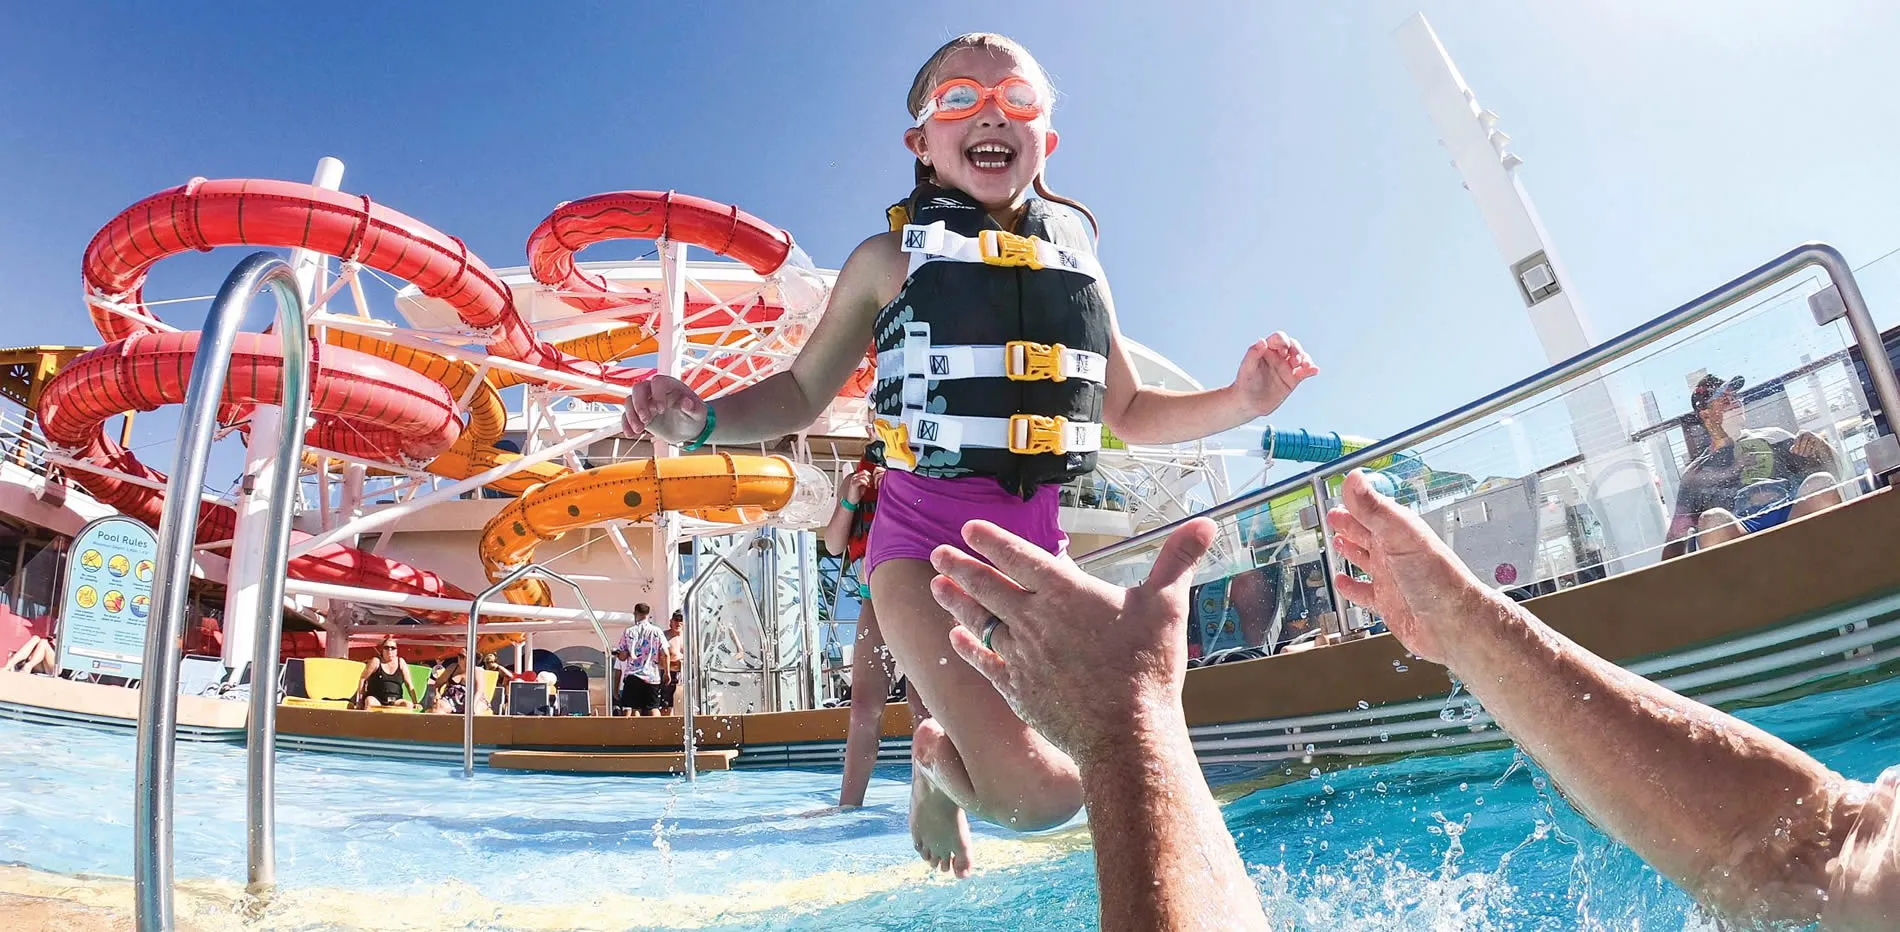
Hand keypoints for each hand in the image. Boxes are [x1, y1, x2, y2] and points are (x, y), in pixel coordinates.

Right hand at [622, 376, 707, 443]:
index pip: (658, 382)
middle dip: (639, 404)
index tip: (661, 410)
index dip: (657, 394)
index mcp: (670, 385)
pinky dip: (626, 424)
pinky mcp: (638, 414)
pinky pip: (626, 415)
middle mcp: (654, 391)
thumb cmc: (694, 417)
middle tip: (646, 420)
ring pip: (629, 401)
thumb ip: (694, 408)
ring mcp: (645, 402)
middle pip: (639, 388)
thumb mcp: (698, 414)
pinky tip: (630, 434)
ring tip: (639, 430)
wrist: (687, 429)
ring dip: (631, 415)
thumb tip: (687, 402)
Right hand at [842, 469, 873, 503]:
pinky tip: (866, 486)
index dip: (870, 475)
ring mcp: (853, 480)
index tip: (872, 481)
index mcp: (857, 476)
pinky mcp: (853, 484)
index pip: (865, 471)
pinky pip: (861, 480)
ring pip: (864, 476)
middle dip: (870, 478)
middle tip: (871, 483)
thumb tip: (872, 478)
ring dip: (868, 481)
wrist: (852, 500)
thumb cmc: (857, 493)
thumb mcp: (864, 485)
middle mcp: (854, 477)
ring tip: (869, 485)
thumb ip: (867, 481)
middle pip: (865, 472)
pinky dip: (865, 483)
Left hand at [928, 517, 1215, 766]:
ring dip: (956, 603)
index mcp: (1065, 593)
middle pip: (987, 587)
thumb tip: (1207, 524)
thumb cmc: (1147, 668)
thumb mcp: (1167, 605)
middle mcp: (1035, 621)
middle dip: (960, 567)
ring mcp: (1022, 657)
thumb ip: (1178, 561)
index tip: (969, 528)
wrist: (1125, 734)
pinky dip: (967, 649)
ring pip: (979, 623)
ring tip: (936, 587)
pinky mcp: (1018, 691)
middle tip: (938, 553)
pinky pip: (985, 664)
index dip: (992, 540)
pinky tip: (955, 640)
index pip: (1019, 557)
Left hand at [1230, 332, 1318, 416]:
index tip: (1283, 351)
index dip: (1283, 341)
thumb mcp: (1246, 368)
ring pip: (1301, 358)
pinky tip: (1315, 370)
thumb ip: (1253, 353)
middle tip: (1295, 361)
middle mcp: (1278, 356)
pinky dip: (1311, 370)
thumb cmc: (1244, 383)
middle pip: (1293, 346)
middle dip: (1297, 350)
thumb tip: (1262, 341)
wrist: (1247, 403)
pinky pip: (1305, 372)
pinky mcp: (1293, 379)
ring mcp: (1287, 367)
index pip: (1279, 339)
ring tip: (1305, 366)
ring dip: (1305, 359)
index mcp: (1267, 349)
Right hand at [1325, 471, 1501, 668]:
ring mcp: (1390, 578)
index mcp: (1398, 533)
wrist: (1454, 623)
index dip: (1355, 502)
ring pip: (1364, 560)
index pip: (1373, 510)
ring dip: (1350, 550)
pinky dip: (1350, 588)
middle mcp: (1394, 554)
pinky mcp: (1387, 603)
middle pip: (1367, 533)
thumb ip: (1373, 508)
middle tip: (1334, 516)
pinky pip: (1363, 593)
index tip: (1342, 492)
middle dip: (1349, 523)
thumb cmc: (1438, 579)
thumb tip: (1354, 479)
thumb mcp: (1400, 535)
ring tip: (1337, 541)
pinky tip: (1342, 583)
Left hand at [1792, 430, 1829, 460]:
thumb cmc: (1806, 442)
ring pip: (1809, 444)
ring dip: (1806, 451)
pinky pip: (1814, 446)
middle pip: (1803, 441)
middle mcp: (1807, 432)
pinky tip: (1810, 454)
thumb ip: (1794, 446)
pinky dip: (1811, 451)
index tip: (1795, 452)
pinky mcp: (1819, 439)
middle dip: (1801, 449)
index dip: (1796, 446)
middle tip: (1800, 454)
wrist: (1817, 441)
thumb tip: (1791, 451)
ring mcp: (1813, 435)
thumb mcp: (1799, 443)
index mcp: (1801, 432)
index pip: (1797, 439)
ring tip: (1804, 455)